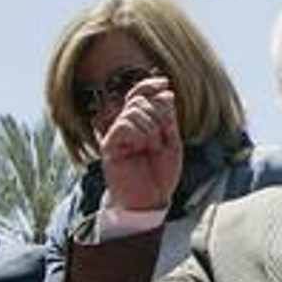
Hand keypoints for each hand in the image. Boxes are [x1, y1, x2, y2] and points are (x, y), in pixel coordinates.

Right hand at [99, 76, 181, 210]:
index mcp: (140, 123)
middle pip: (140, 100)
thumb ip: (168, 117)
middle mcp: (125, 126)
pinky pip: (124, 125)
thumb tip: (165, 92)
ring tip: (151, 148)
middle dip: (159, 117)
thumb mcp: (172, 140)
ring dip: (151, 129)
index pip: (139, 94)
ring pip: (135, 111)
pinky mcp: (109, 146)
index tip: (165, 83)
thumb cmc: (160, 172)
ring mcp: (116, 135)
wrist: (150, 198)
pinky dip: (139, 133)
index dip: (149, 84)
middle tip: (160, 140)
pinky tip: (141, 147)